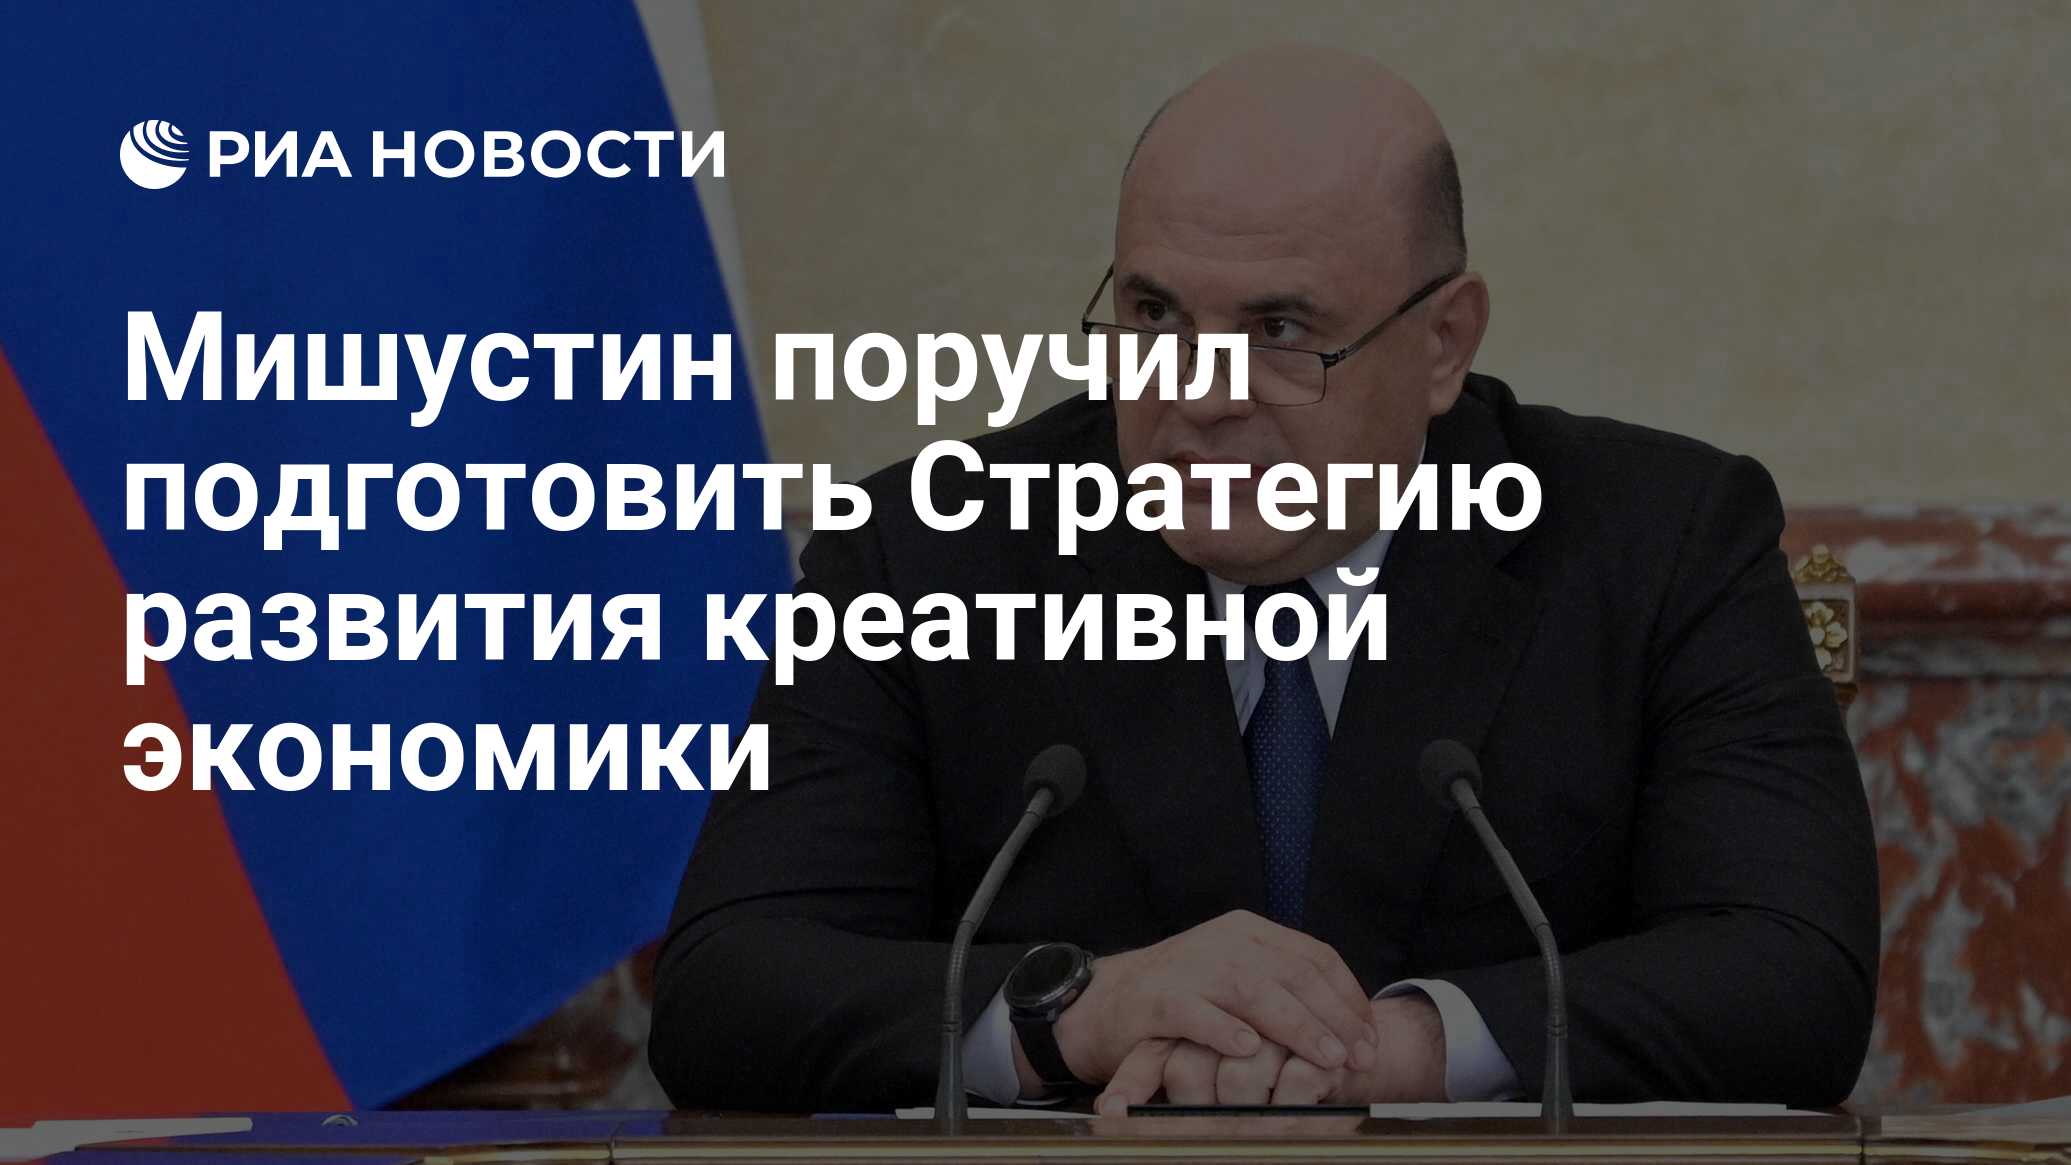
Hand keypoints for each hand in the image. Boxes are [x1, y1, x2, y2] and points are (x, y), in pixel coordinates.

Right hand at [1035, 911, 1376, 1091]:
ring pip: (1254, 991)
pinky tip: (1249, 1050)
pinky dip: (1225, 1030)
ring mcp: (1190, 966)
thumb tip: (1348, 1023)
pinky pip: (1197, 1013)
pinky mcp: (1159, 997)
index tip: (1371, 1036)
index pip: (1315, 956)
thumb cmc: (1183, 1000)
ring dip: (1297, 1027)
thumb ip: (1282, 988)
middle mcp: (1224, 940)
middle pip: (1293, 974)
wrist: (1105, 1002)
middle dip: (1335, 1018)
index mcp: (1249, 931)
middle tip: (1361, 1056)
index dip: (1349, 997)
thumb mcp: (1237, 979)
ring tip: (1326, 1058)